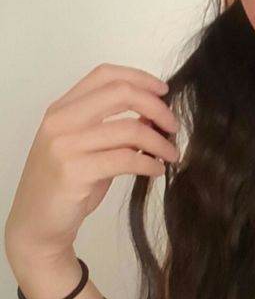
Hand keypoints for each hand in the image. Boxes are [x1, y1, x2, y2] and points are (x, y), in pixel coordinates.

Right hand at [4, 63, 178, 268]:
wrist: (37, 223)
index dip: (140, 78)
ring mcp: (65, 145)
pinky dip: (150, 163)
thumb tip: (155, 114)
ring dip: (160, 142)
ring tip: (171, 154)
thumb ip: (113, 128)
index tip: (164, 91)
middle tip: (173, 126)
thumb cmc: (66, 185)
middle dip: (156, 107)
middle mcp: (61, 120)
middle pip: (121, 93)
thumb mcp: (86, 148)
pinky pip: (126, 159)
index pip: (106, 75)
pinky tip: (157, 170)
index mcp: (62, 108)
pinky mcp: (75, 172)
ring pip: (130, 129)